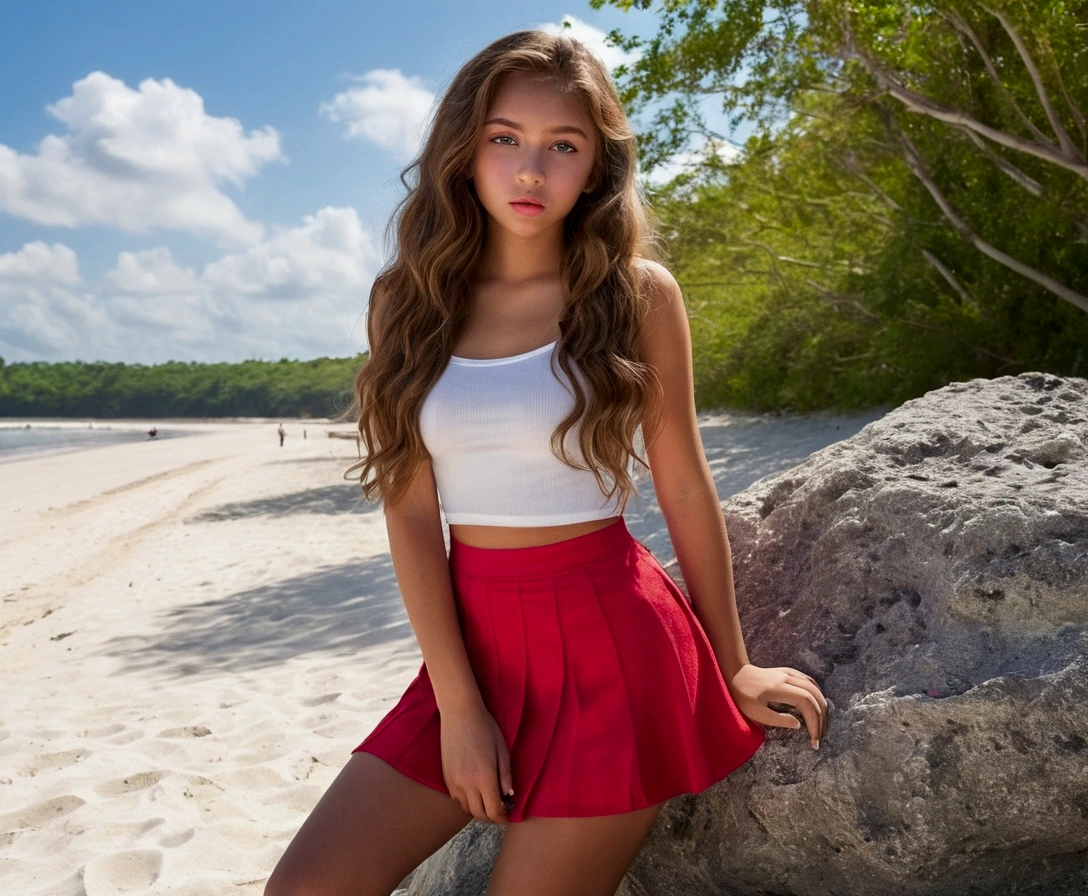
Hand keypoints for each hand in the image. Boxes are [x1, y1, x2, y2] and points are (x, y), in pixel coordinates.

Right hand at [439, 699, 514, 822]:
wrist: (459, 714)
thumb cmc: (485, 728)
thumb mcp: (502, 750)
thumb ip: (506, 776)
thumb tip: (509, 796)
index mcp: (484, 778)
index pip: (493, 811)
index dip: (503, 818)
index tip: (509, 816)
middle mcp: (466, 784)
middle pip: (479, 814)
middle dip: (492, 818)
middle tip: (501, 811)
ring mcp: (453, 782)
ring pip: (466, 809)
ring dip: (479, 810)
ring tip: (489, 800)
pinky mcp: (446, 778)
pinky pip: (457, 799)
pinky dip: (467, 801)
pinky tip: (475, 791)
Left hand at [728, 664, 828, 749]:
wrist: (735, 674)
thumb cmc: (743, 696)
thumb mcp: (755, 712)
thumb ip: (777, 719)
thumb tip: (798, 724)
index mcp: (779, 688)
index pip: (806, 703)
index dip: (814, 721)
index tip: (814, 740)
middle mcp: (788, 678)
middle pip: (814, 696)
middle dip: (821, 718)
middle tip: (820, 737)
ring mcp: (789, 673)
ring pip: (815, 687)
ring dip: (822, 706)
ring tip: (822, 724)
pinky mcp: (788, 672)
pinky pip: (809, 681)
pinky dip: (817, 694)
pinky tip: (819, 704)